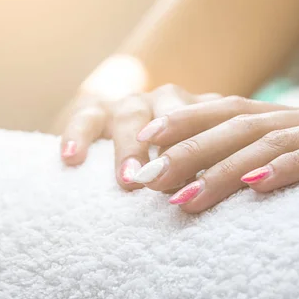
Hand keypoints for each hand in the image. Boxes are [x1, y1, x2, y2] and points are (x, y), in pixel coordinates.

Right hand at [54, 55, 219, 189]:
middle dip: (172, 151)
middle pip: (172, 118)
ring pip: (132, 114)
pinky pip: (86, 118)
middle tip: (169, 185)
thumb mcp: (199, 161)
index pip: (209, 125)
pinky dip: (78, 136)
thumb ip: (211, 173)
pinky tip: (72, 158)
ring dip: (131, 147)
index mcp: (199, 112)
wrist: (136, 132)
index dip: (210, 152)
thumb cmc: (176, 164)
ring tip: (128, 181)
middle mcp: (168, 100)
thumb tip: (226, 198)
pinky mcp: (95, 108)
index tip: (207, 186)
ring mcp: (132, 102)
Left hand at [131, 98, 298, 212]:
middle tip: (147, 179)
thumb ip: (286, 162)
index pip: (232, 112)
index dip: (185, 124)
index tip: (144, 147)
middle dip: (189, 153)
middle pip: (241, 126)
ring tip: (184, 198)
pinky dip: (290, 168)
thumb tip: (236, 180)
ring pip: (275, 142)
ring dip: (225, 170)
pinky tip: (258, 183)